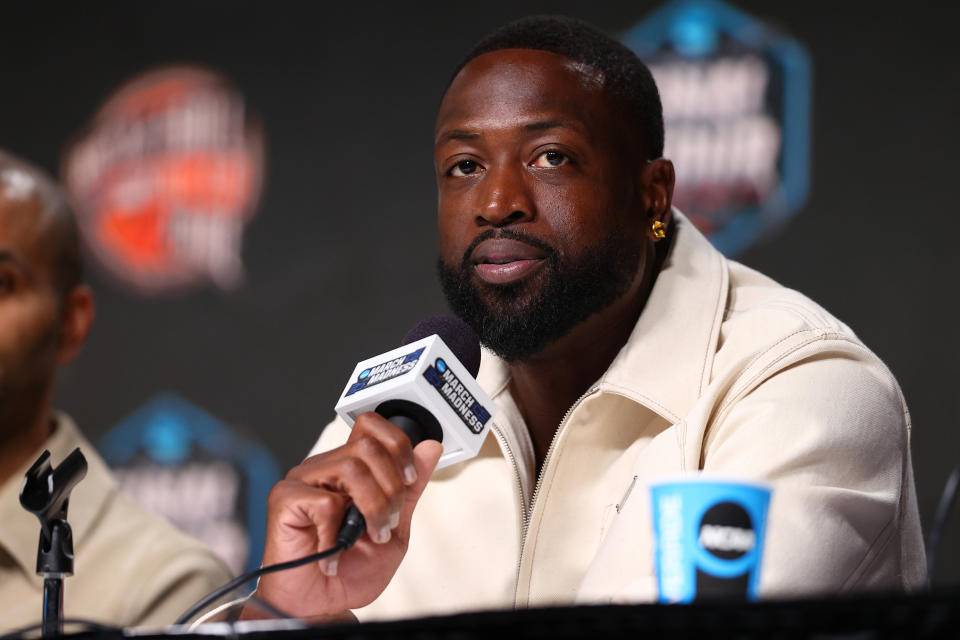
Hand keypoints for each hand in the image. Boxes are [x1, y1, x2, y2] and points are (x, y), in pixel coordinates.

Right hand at [253, 413, 442, 618]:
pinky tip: (335, 550)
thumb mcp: (395, 526)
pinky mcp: (285, 500)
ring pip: (352, 468)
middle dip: (392, 488)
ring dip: (373, 507)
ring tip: (369, 535)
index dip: (398, 446)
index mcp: (349, 467)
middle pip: (368, 445)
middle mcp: (326, 467)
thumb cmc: (350, 570)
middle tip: (387, 522)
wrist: (321, 604)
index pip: (372, 425)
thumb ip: (410, 488)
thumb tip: (430, 448)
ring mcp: (303, 480)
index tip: (409, 479)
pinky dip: (338, 532)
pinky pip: (325, 501)